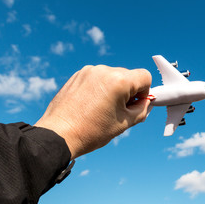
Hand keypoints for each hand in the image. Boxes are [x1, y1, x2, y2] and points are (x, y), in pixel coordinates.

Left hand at [35, 65, 151, 158]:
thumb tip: (146, 102)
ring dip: (114, 88)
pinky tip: (91, 103)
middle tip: (117, 110)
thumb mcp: (124, 123)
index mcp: (119, 81)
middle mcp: (105, 70)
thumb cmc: (91, 131)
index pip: (145, 77)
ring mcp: (90, 71)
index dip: (144, 92)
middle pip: (129, 76)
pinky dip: (100, 87)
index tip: (133, 105)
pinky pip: (98, 77)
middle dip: (128, 91)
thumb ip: (141, 110)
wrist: (58, 134)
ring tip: (101, 108)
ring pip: (113, 76)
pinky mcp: (78, 74)